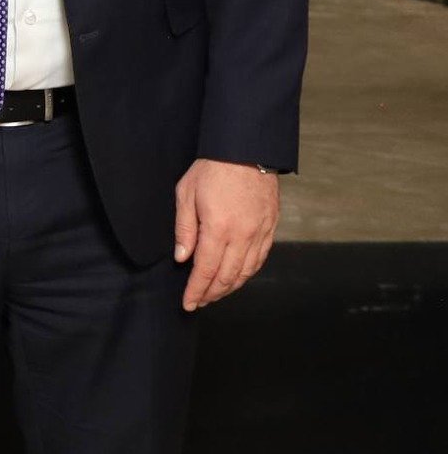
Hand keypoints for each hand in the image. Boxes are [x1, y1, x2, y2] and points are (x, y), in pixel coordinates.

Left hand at [173, 158, 279, 310]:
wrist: (247, 149)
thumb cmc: (212, 169)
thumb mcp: (186, 194)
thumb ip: (184, 229)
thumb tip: (182, 258)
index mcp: (218, 228)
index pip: (205, 270)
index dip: (196, 291)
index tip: (188, 304)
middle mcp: (242, 235)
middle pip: (227, 276)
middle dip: (211, 293)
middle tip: (199, 302)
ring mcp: (260, 232)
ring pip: (246, 272)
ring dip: (230, 287)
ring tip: (215, 294)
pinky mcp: (271, 227)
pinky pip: (260, 259)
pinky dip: (247, 273)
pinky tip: (237, 277)